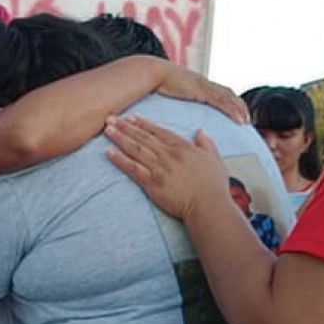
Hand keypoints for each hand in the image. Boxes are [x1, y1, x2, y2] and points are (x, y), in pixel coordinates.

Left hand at [104, 115, 232, 220]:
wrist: (208, 206)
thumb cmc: (213, 185)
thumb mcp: (215, 159)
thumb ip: (206, 143)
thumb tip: (200, 131)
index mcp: (183, 147)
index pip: (159, 132)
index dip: (143, 124)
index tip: (131, 117)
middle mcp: (169, 155)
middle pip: (143, 138)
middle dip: (125, 127)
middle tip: (110, 118)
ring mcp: (159, 168)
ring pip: (136, 149)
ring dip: (120, 138)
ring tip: (108, 130)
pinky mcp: (152, 183)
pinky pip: (133, 168)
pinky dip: (120, 160)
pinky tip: (109, 152)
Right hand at [155, 64, 249, 124]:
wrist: (151, 73)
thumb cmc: (154, 82)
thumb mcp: (167, 90)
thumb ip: (172, 95)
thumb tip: (168, 105)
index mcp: (196, 82)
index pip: (218, 90)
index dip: (228, 100)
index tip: (235, 110)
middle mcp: (203, 82)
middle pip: (227, 93)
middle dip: (239, 105)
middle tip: (246, 117)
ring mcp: (203, 86)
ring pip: (229, 98)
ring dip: (240, 109)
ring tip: (246, 121)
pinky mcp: (202, 91)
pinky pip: (222, 102)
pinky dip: (233, 111)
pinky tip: (240, 120)